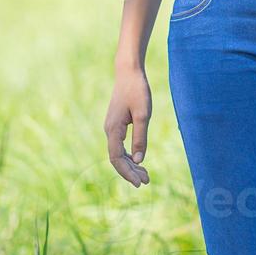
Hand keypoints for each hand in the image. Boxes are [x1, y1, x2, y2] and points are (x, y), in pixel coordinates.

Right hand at [104, 64, 151, 186]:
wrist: (128, 72)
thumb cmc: (137, 91)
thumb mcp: (143, 114)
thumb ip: (140, 138)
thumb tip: (139, 160)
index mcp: (113, 129)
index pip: (116, 158)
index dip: (127, 172)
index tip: (139, 182)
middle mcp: (109, 130)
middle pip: (117, 159)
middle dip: (130, 172)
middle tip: (146, 181)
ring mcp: (112, 128)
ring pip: (119, 153)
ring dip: (131, 165)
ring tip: (145, 175)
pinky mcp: (116, 124)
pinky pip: (120, 145)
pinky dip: (129, 155)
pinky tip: (139, 161)